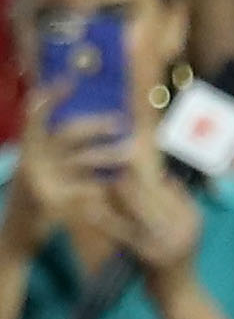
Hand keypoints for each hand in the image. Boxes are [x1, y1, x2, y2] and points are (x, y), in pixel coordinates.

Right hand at [7, 90, 135, 259]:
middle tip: (123, 122)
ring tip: (132, 152)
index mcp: (27, 149)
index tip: (71, 81)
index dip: (51, 96)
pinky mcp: (50, 200)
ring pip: (80, 159)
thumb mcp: (40, 168)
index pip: (35, 115)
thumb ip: (56, 149)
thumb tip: (87, 123)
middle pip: (66, 133)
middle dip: (96, 125)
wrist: (17, 237)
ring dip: (108, 153)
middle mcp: (29, 160)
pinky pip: (83, 186)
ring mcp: (38, 180)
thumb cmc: (35, 198)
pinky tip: (117, 180)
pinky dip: (102, 182)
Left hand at [99, 155, 202, 289]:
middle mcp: (185, 227)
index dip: (149, 176)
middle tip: (113, 167)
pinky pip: (123, 233)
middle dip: (132, 181)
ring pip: (140, 210)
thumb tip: (166, 178)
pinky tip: (91, 212)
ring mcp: (167, 241)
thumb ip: (180, 206)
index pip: (171, 190)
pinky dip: (106, 221)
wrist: (180, 297)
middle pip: (155, 196)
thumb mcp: (186, 232)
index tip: (129, 165)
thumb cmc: (177, 262)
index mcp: (194, 218)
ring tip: (103, 183)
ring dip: (119, 196)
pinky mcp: (148, 255)